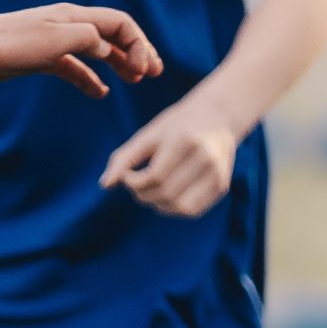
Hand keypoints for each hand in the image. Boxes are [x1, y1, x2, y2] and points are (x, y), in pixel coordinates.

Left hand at [0, 4, 161, 97]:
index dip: (140, 45)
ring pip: (96, 51)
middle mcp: (68, 26)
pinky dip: (89, 78)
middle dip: (136, 52)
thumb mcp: (58, 41)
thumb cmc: (11, 43)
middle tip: (154, 74)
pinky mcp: (40, 59)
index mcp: (75, 18)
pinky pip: (74, 67)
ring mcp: (54, 42)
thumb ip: (89, 41)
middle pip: (112, 35)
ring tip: (134, 81)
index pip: (121, 25)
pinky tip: (98, 93)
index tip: (146, 72)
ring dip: (118, 64)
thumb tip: (109, 49)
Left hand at [101, 97, 240, 215]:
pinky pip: (192, 210)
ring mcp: (217, 174)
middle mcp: (206, 158)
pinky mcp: (222, 186)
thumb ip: (125, 158)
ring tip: (150, 190)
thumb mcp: (149, 134)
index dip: (134, 183)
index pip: (155, 176)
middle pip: (166, 193)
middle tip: (136, 185)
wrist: (218, 117)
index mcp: (186, 141)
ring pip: (179, 207)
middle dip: (143, 195)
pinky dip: (173, 208)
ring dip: (157, 204)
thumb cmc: (176, 125)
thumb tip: (105, 185)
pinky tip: (166, 195)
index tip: (127, 177)